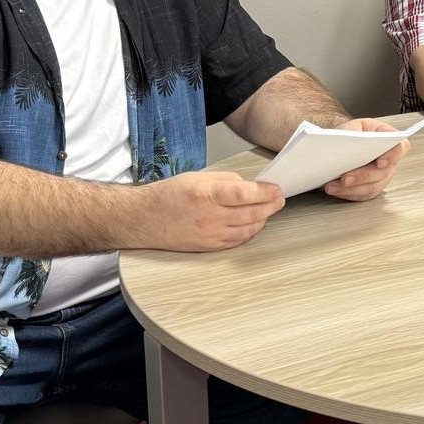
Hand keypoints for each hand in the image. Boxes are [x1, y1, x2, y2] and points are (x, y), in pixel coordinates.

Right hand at [144, 170, 285, 251]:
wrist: (144, 218)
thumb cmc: (168, 195)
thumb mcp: (198, 177)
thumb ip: (226, 180)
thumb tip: (249, 187)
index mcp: (206, 194)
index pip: (245, 194)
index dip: (266, 192)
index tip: (276, 189)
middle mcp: (209, 217)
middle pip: (251, 213)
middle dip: (270, 205)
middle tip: (279, 199)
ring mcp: (210, 235)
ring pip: (248, 229)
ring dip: (263, 219)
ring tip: (269, 210)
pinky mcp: (209, 247)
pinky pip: (237, 241)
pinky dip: (250, 232)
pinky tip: (254, 224)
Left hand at [323, 118, 408, 199]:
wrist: (345, 143)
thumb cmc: (352, 133)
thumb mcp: (353, 126)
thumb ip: (353, 131)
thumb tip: (348, 141)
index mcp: (389, 140)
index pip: (399, 148)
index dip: (392, 156)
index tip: (379, 162)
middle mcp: (389, 161)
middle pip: (383, 172)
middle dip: (363, 176)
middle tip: (345, 178)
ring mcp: (381, 177)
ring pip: (371, 187)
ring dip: (351, 188)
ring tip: (333, 185)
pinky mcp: (370, 188)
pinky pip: (361, 195)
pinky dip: (346, 193)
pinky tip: (334, 189)